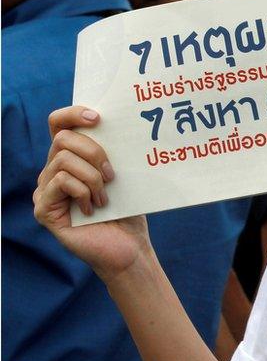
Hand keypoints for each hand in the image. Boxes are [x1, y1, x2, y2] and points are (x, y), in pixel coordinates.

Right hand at [34, 106, 152, 284]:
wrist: (129, 247)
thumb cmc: (128, 210)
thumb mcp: (123, 174)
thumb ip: (112, 151)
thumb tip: (121, 123)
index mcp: (71, 158)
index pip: (59, 124)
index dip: (73, 113)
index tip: (98, 117)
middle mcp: (53, 171)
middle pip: (63, 139)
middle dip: (94, 151)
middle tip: (112, 174)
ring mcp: (46, 190)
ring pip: (63, 160)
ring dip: (92, 177)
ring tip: (104, 197)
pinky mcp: (44, 209)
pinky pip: (61, 182)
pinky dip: (83, 191)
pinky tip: (93, 208)